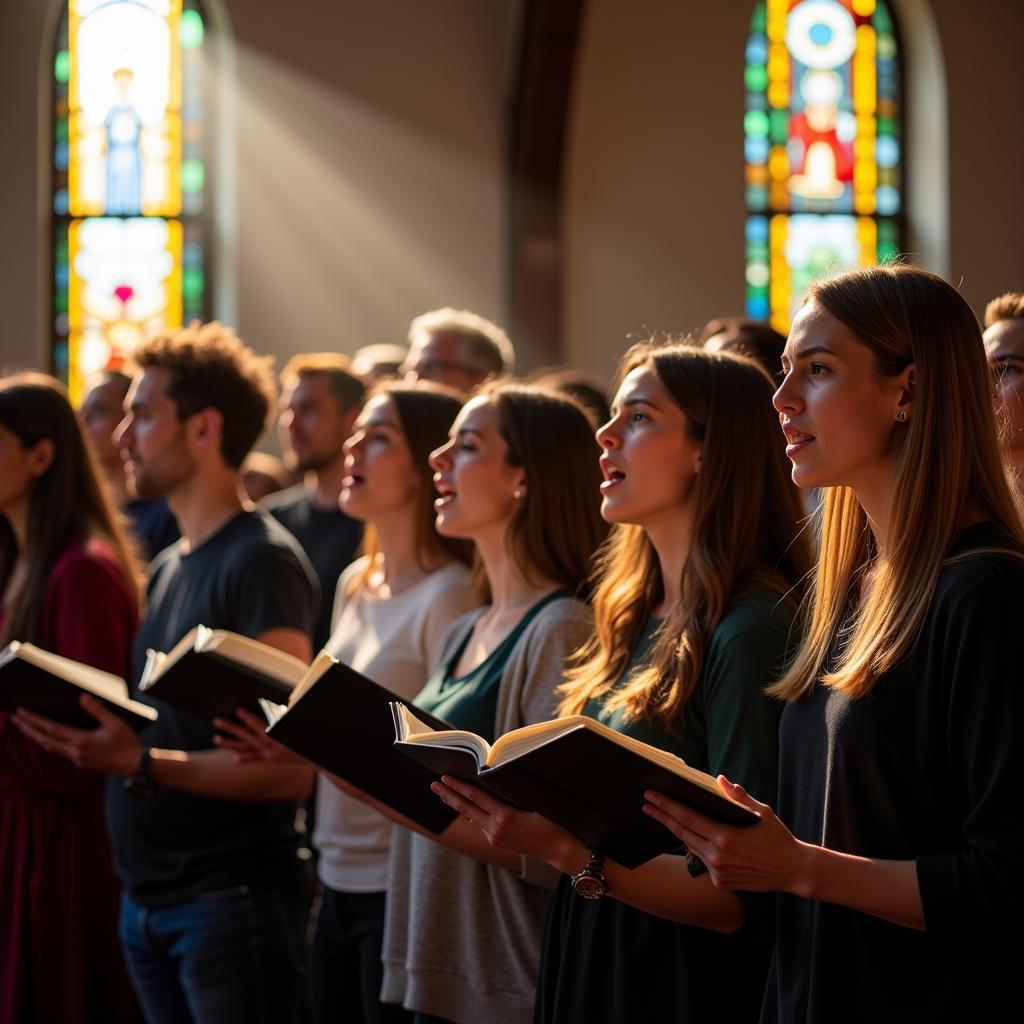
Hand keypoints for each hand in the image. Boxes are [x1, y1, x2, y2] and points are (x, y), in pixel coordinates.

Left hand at [12, 695, 140, 775]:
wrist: (134, 764)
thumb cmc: (127, 742)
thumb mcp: (116, 722)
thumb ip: (98, 709)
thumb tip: (82, 697)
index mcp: (82, 741)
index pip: (52, 729)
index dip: (34, 720)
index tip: (21, 712)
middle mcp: (75, 752)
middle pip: (44, 740)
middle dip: (28, 729)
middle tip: (15, 719)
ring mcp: (76, 759)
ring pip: (50, 748)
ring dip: (36, 737)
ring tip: (27, 727)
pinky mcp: (81, 762)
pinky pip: (60, 751)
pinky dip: (49, 743)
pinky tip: (49, 738)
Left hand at [212, 707, 306, 765]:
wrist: (318, 759)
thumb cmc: (311, 739)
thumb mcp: (300, 725)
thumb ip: (286, 717)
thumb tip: (276, 709)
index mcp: (278, 738)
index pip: (260, 725)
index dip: (248, 717)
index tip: (237, 710)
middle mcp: (271, 747)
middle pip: (247, 736)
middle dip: (231, 728)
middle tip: (216, 721)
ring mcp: (269, 755)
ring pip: (246, 748)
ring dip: (230, 744)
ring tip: (215, 738)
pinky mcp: (272, 759)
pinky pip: (255, 758)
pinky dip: (245, 758)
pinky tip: (234, 759)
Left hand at [432, 775, 580, 870]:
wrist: (561, 851)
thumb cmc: (554, 822)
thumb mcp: (536, 802)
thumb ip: (515, 792)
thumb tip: (495, 777)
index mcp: (505, 817)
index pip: (475, 797)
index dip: (458, 786)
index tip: (444, 777)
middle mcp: (496, 829)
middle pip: (466, 808)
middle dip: (448, 795)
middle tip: (434, 783)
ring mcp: (495, 837)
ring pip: (471, 816)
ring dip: (457, 804)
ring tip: (445, 792)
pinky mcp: (497, 842)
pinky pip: (480, 824)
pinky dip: (471, 812)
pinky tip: (466, 806)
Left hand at [643, 777, 811, 894]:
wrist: (793, 871)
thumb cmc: (778, 838)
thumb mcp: (762, 812)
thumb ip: (738, 796)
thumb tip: (721, 780)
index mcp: (725, 837)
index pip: (688, 818)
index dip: (667, 806)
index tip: (651, 796)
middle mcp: (718, 857)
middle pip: (682, 833)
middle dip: (662, 816)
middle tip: (646, 803)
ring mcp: (718, 872)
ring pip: (690, 847)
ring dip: (677, 831)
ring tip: (663, 815)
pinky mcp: (720, 882)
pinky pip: (702, 860)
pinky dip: (697, 847)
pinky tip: (691, 837)